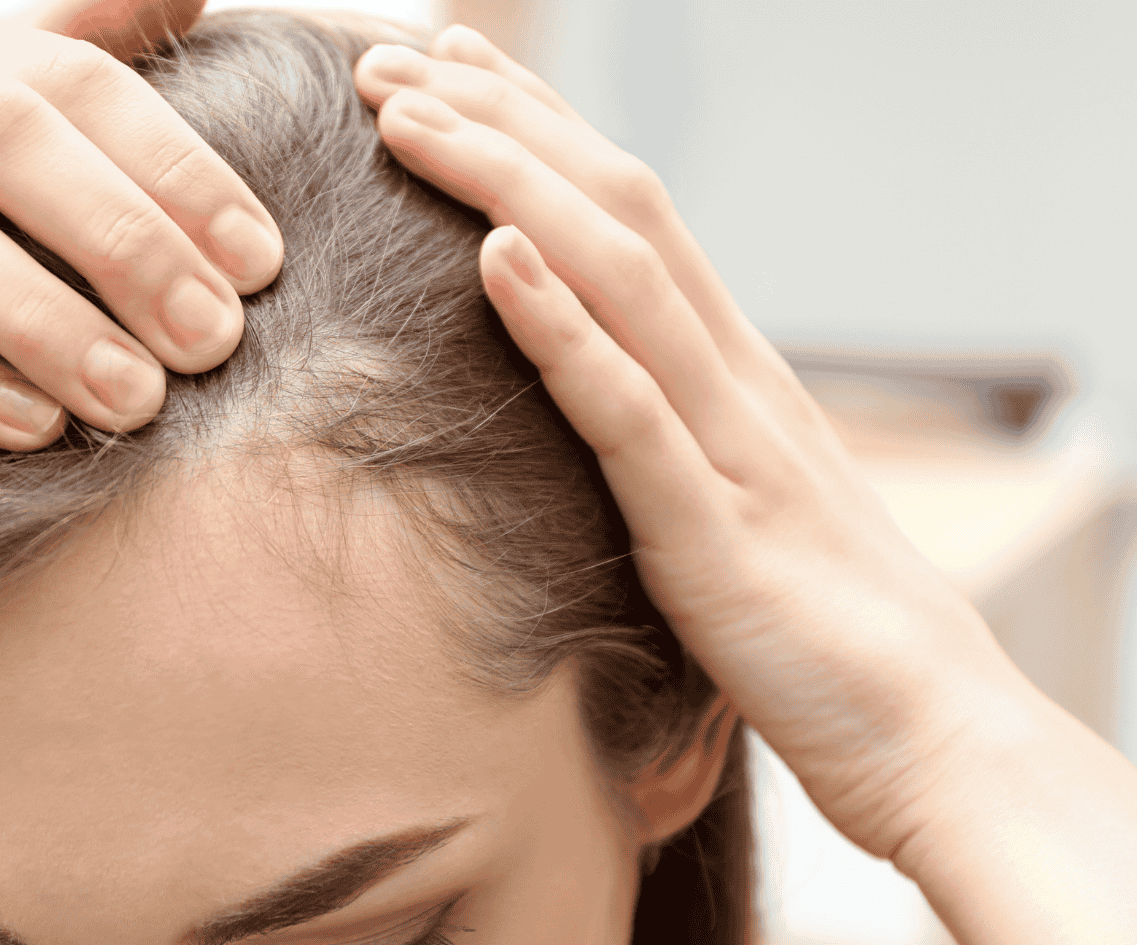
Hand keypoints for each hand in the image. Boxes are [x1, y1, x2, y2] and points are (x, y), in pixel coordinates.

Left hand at [355, 28, 1022, 861]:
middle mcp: (731, 376)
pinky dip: (561, 328)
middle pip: (611, 206)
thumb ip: (666, 426)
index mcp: (728, 366)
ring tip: (409, 116)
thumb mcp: (729, 494)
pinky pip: (629, 409)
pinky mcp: (714, 532)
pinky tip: (496, 258)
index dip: (531, 131)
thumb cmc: (816, 621)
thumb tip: (588, 380)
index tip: (443, 72)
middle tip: (392, 56)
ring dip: (506, 184)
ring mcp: (726, 444)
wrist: (930, 727)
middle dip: (497, 121)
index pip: (622, 211)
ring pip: (615, 276)